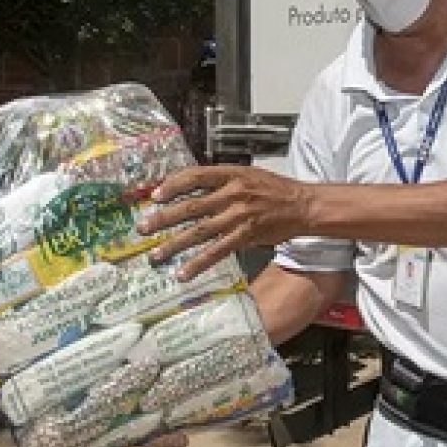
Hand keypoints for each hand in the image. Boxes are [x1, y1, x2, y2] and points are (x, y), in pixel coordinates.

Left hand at [139, 166, 315, 278]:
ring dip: (174, 244)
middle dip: (163, 218)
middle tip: (142, 228)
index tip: (155, 195)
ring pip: (200, 231)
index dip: (173, 185)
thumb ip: (221, 181)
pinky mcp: (246, 236)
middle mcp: (233, 193)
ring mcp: (239, 216)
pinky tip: (184, 272)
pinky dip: (199, 263)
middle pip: (191, 206)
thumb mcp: (247, 175)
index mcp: (232, 174)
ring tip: (156, 255)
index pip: (195, 176)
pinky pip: (217, 251)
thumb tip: (190, 190)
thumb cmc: (274, 190)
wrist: (303, 205)